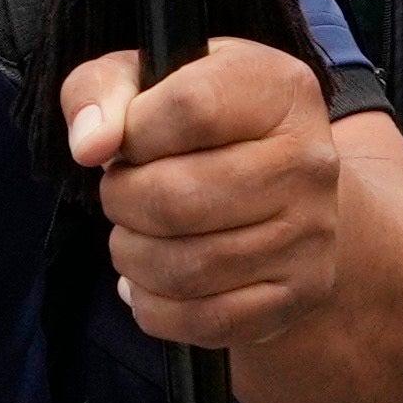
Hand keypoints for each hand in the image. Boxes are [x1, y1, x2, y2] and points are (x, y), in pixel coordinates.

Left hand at [64, 35, 352, 355]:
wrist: (283, 193)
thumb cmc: (201, 129)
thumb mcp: (148, 82)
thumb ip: (102, 92)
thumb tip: (90, 146)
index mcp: (279, 89)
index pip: (190, 108)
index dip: (134, 132)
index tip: (128, 141)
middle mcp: (309, 160)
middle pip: (178, 198)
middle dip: (122, 201)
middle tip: (121, 195)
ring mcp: (311, 234)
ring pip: (185, 268)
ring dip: (132, 257)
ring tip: (134, 237)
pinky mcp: (300, 293)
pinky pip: (205, 321)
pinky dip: (155, 307)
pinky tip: (151, 282)